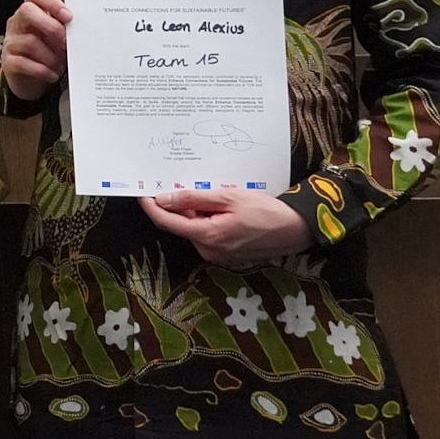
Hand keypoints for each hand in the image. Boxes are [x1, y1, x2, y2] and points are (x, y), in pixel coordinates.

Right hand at [1, 0, 71, 100]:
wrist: (33, 81)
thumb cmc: (48, 54)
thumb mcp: (56, 38)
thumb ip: (64, 28)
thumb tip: (81, 28)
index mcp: (31, 12)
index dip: (51, 1)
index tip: (68, 16)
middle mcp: (18, 23)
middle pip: (27, 10)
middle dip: (50, 26)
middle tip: (66, 42)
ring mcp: (11, 42)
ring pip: (29, 42)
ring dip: (51, 56)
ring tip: (61, 65)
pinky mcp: (8, 62)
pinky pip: (23, 63)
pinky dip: (42, 70)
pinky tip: (52, 74)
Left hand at [139, 190, 312, 265]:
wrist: (298, 229)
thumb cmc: (266, 211)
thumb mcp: (227, 197)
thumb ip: (193, 198)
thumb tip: (164, 199)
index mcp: (207, 237)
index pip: (167, 222)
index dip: (151, 207)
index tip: (141, 192)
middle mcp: (209, 251)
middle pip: (181, 225)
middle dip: (179, 205)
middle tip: (184, 183)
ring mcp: (218, 255)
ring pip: (194, 228)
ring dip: (195, 211)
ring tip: (213, 194)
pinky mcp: (227, 254)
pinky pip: (207, 233)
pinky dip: (207, 219)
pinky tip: (221, 207)